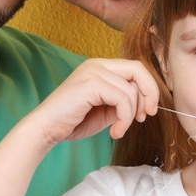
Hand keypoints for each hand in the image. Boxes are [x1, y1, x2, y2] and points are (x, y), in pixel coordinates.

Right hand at [25, 58, 160, 147]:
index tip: (148, 111)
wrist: (46, 129)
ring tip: (118, 130)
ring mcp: (93, 71)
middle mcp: (97, 64)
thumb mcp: (106, 109)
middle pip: (138, 69)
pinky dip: (124, 119)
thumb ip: (123, 101)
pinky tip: (115, 131)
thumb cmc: (73, 121)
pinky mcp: (91, 83)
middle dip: (149, 94)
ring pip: (131, 91)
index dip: (148, 89)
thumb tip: (147, 103)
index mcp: (100, 67)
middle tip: (145, 116)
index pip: (135, 68)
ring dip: (130, 116)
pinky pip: (122, 99)